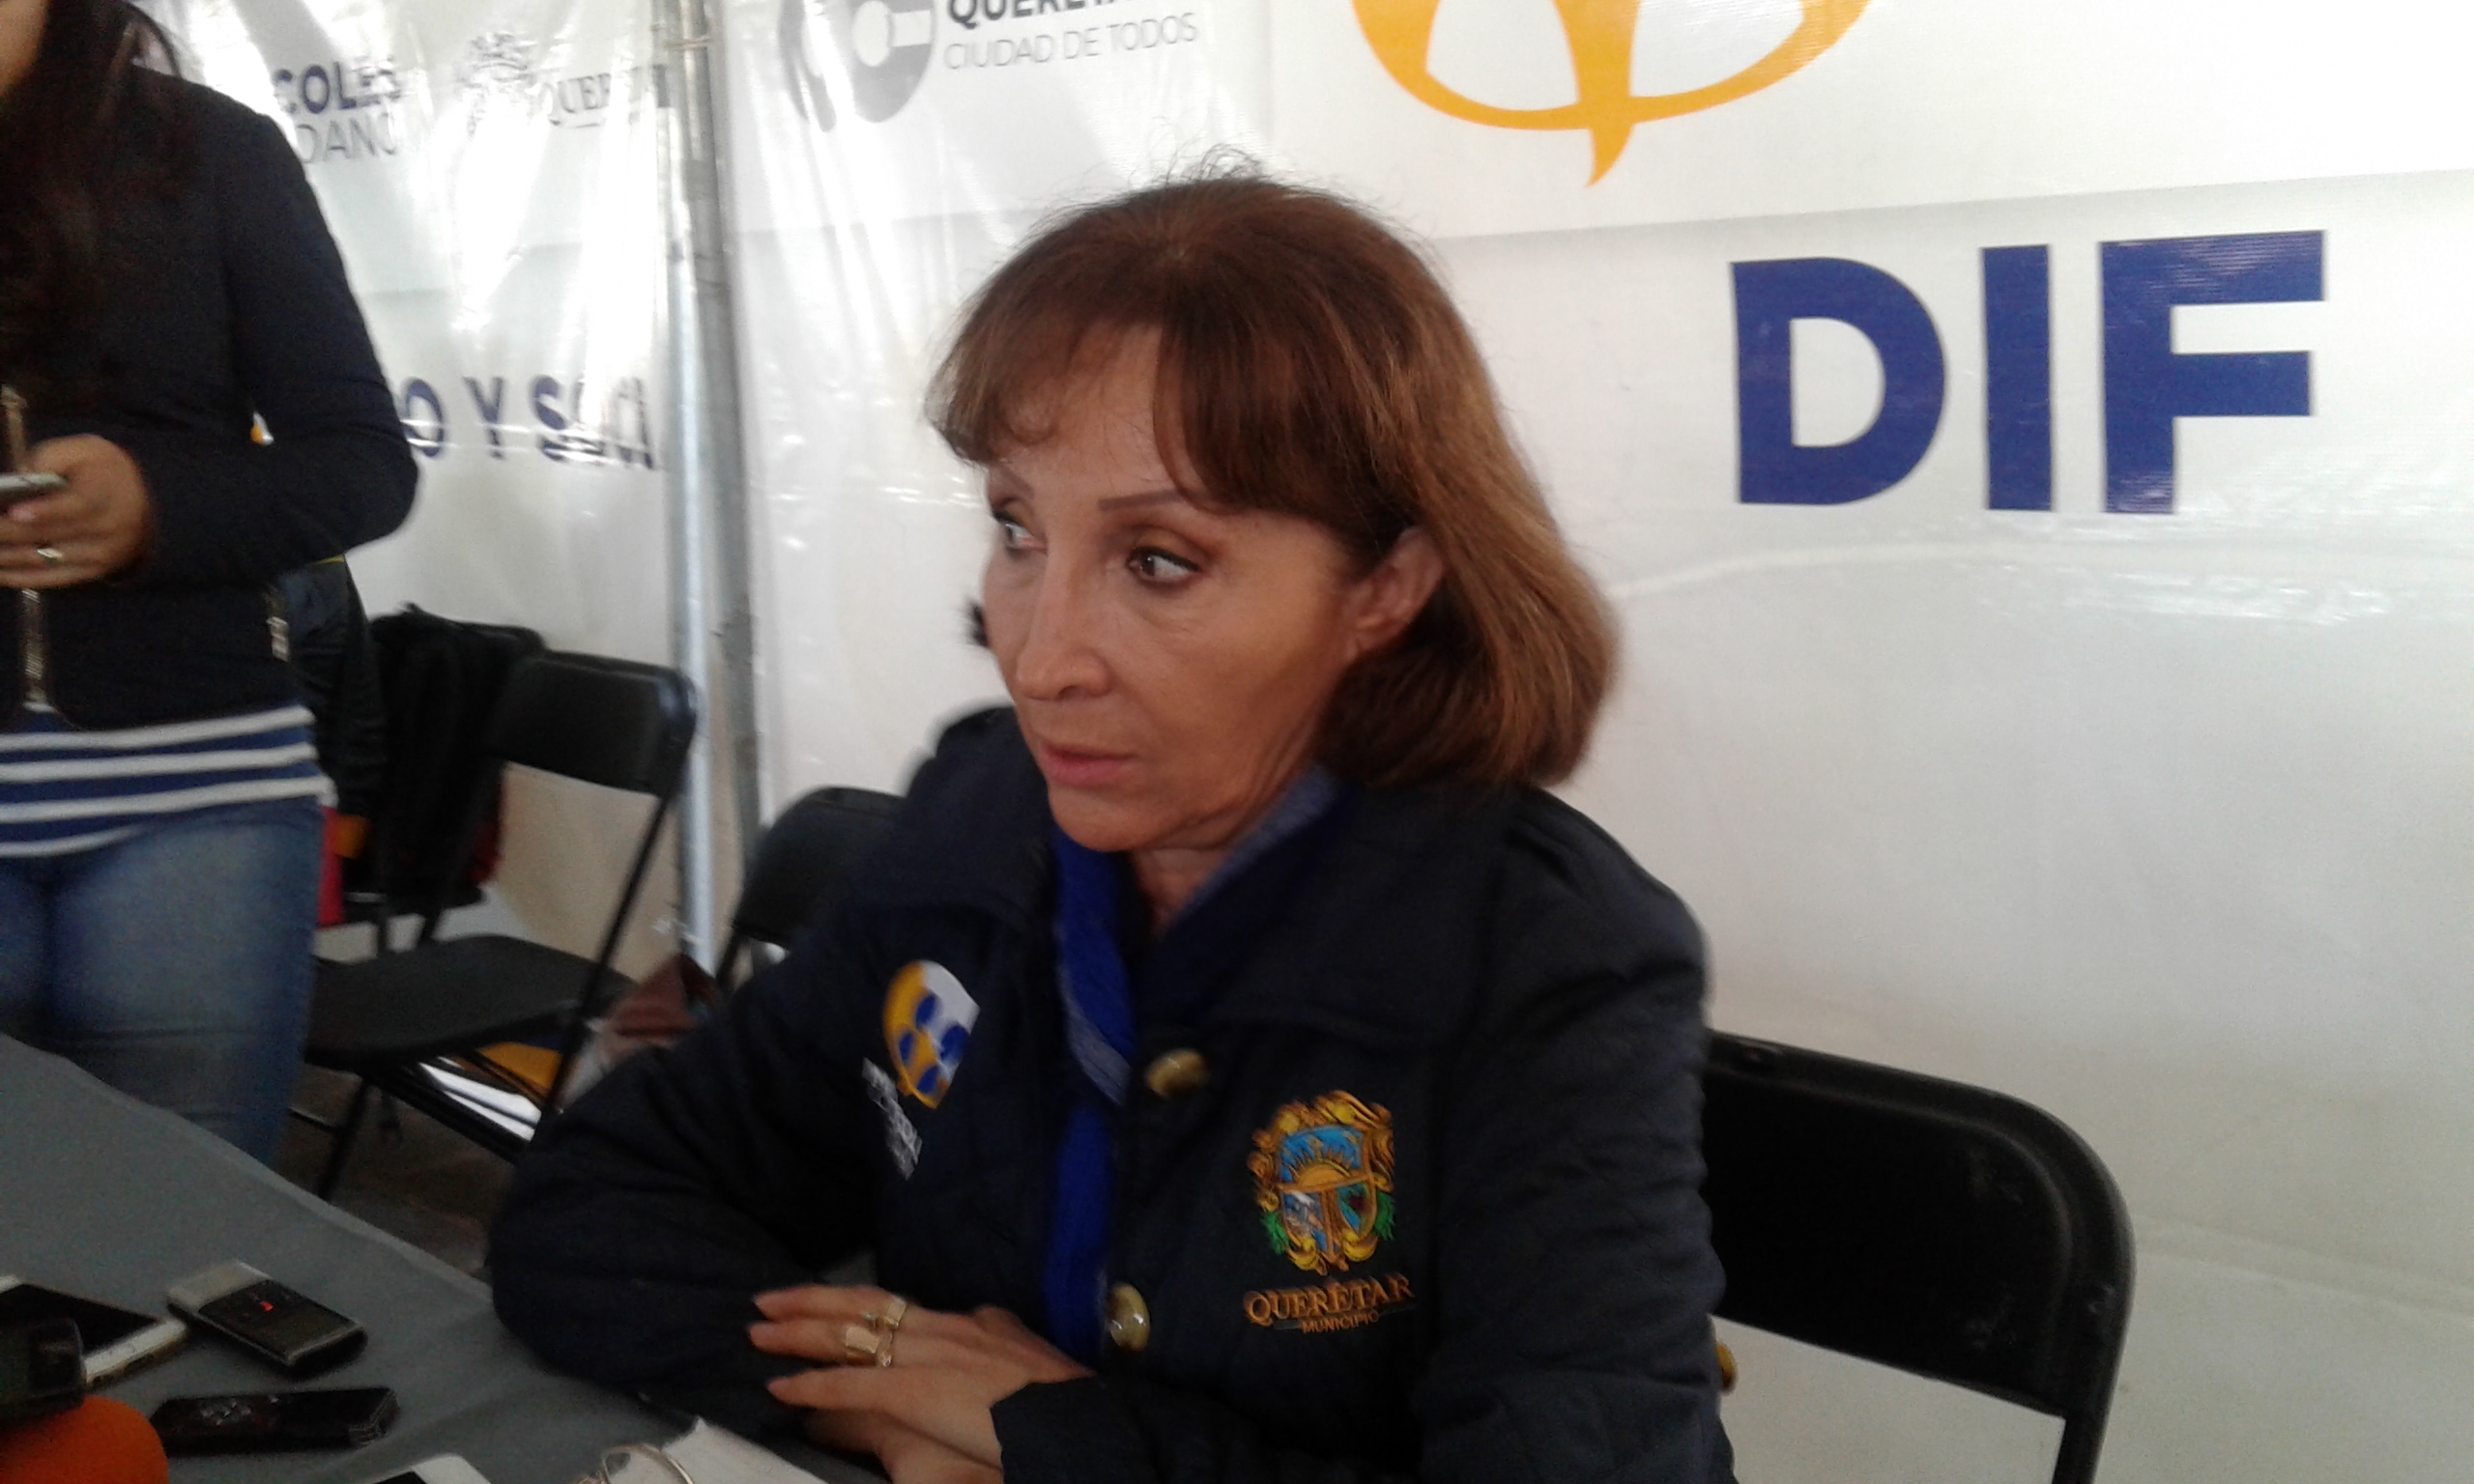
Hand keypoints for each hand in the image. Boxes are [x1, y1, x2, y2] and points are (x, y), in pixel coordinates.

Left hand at [2, 436, 152, 587]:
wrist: (135, 500)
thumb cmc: (99, 470)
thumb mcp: (81, 450)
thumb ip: (49, 459)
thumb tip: (18, 481)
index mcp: (107, 493)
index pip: (78, 505)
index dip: (45, 511)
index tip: (15, 512)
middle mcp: (110, 528)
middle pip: (50, 534)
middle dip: (6, 532)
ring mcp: (102, 554)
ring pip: (45, 559)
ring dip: (6, 558)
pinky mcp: (94, 571)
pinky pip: (53, 579)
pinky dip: (22, 578)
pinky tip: (0, 573)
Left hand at [751, 1285, 1090, 1469]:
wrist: (1071, 1416)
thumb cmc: (1053, 1390)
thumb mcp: (1024, 1342)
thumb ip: (996, 1327)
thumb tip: (982, 1314)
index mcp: (960, 1321)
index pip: (890, 1302)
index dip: (847, 1299)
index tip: (813, 1297)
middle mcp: (935, 1329)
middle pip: (859, 1307)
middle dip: (808, 1303)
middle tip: (765, 1301)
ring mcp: (922, 1359)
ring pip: (846, 1337)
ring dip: (797, 1336)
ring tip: (759, 1333)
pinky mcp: (913, 1393)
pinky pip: (851, 1385)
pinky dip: (811, 1386)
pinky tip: (781, 1388)